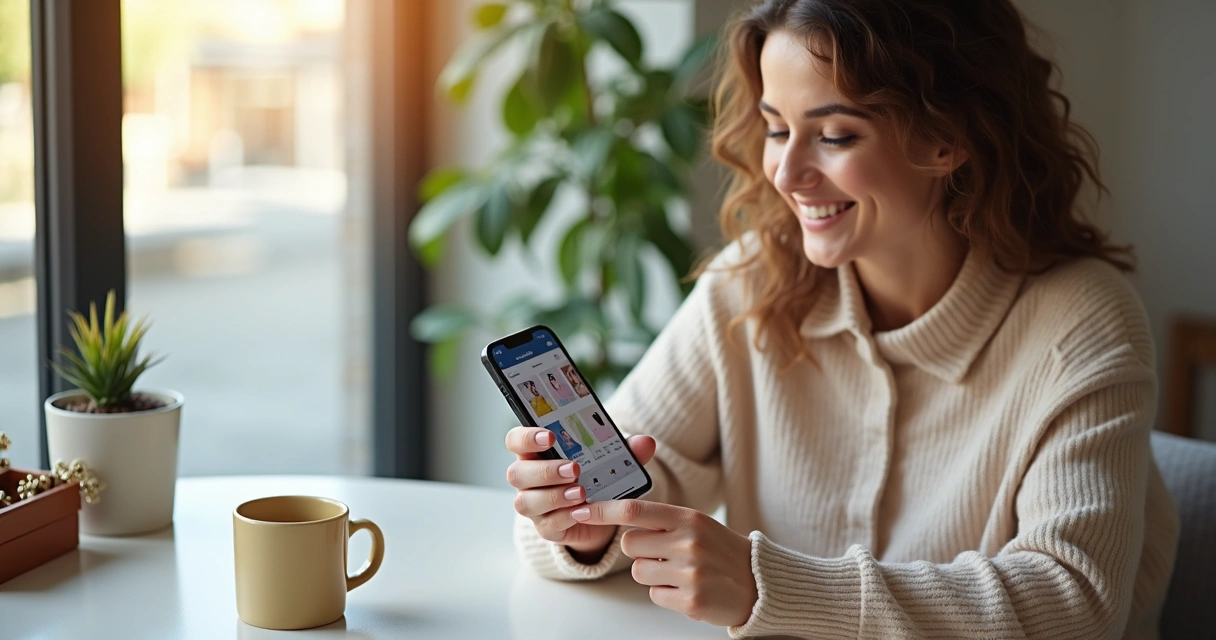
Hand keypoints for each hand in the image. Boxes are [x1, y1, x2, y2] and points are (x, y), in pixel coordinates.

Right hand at [505, 427, 656, 559]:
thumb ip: (627, 449)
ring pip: (525, 502)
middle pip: (517, 473)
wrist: (600, 511)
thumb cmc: (596, 475)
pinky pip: (546, 524)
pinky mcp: (546, 528)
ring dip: (553, 496)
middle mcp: (528, 479)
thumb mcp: (612, 458)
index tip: (549, 436)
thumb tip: (646, 442)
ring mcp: (534, 505)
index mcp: (536, 453)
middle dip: (545, 470)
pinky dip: (565, 517)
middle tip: (574, 468)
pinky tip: (582, 512)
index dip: (526, 437)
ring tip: (581, 492)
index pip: (515, 440)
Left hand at [571, 500, 756, 626]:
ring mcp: (689, 573)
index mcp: (688, 519)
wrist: (759, 583)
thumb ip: (664, 519)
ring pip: (639, 572)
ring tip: (680, 572)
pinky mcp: (690, 600)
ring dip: (652, 573)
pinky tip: (687, 588)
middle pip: (629, 544)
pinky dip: (666, 593)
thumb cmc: (723, 551)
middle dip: (638, 550)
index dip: (602, 511)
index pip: (634, 511)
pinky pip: (654, 594)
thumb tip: (623, 515)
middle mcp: (688, 543)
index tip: (582, 511)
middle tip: (661, 552)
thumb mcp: (698, 524)